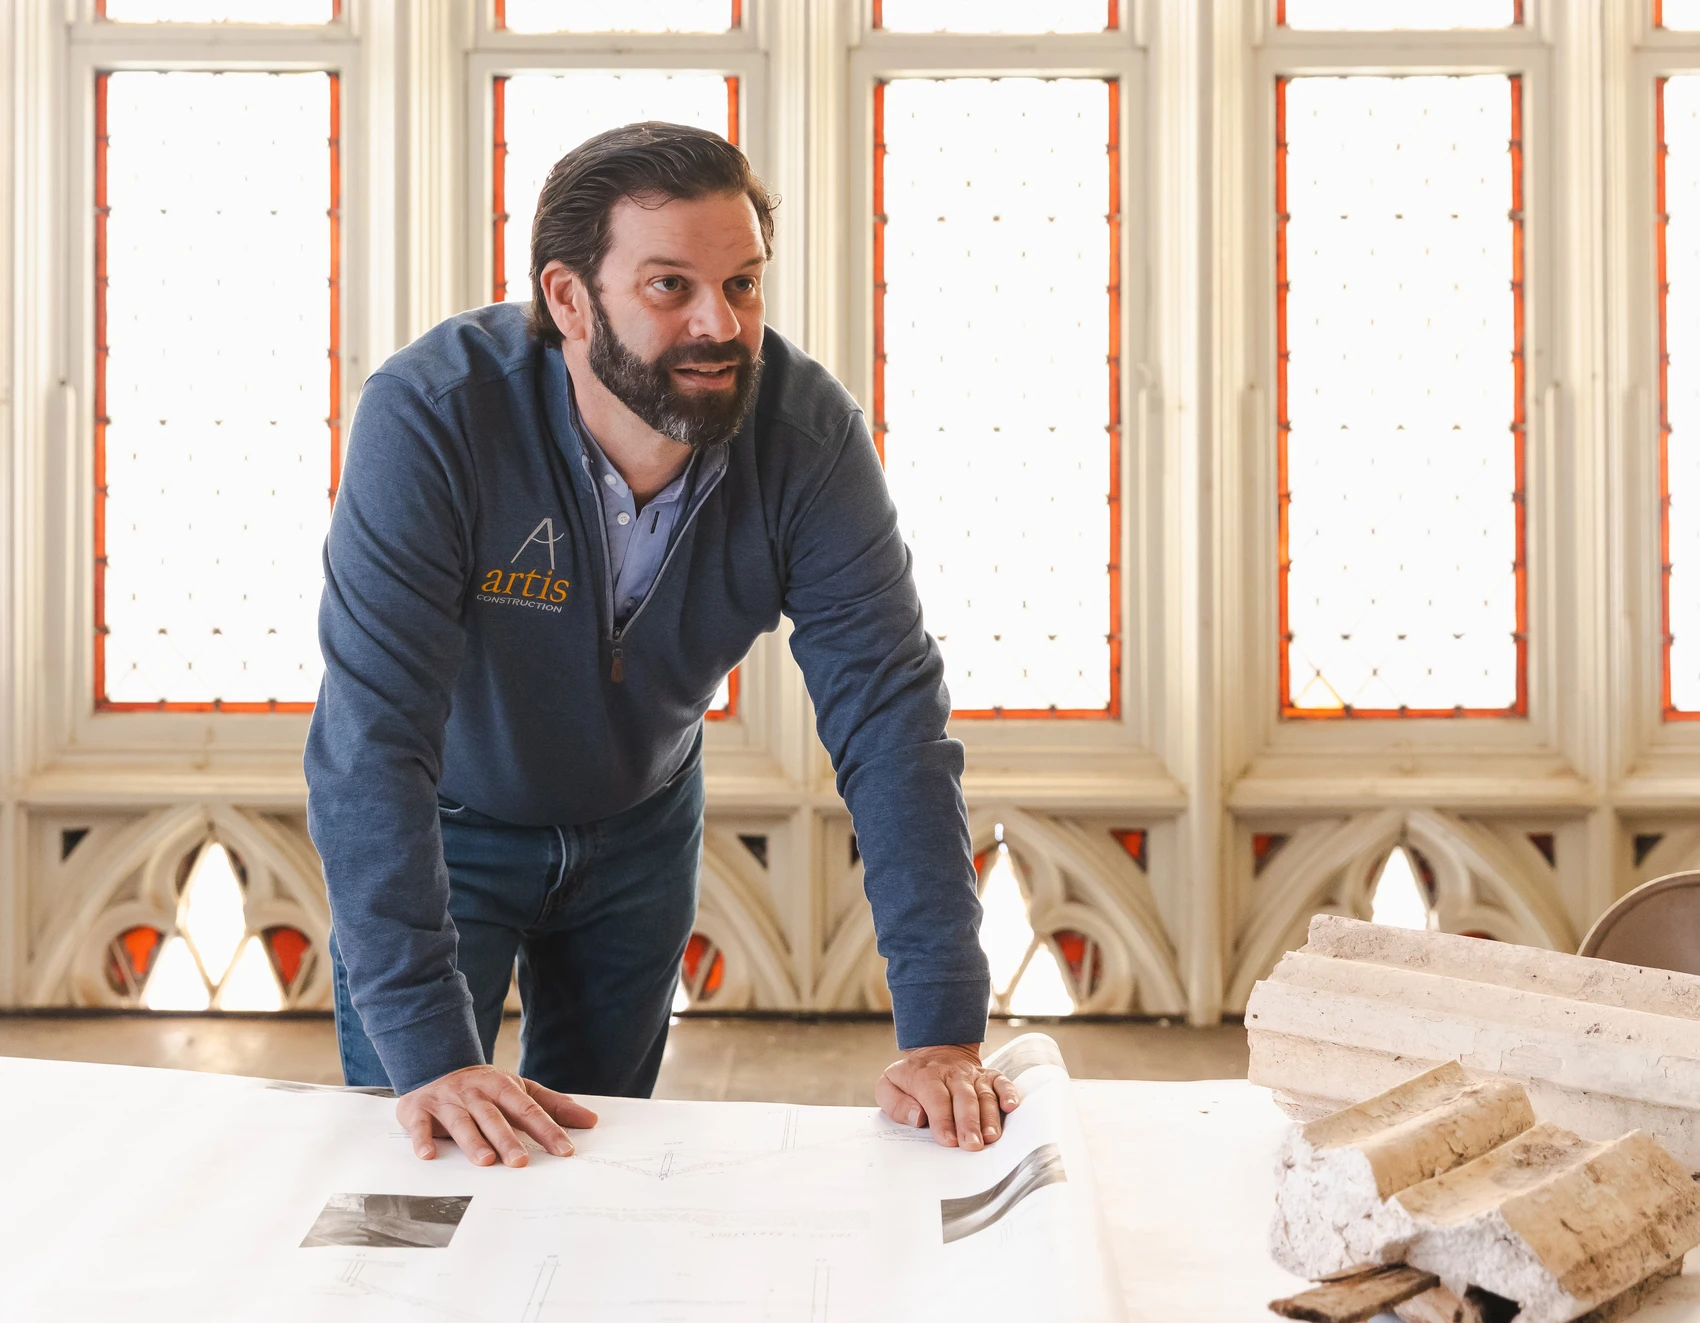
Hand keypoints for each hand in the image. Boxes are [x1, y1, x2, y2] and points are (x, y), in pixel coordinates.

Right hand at [396, 1064, 597, 1166]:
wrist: (434, 1065)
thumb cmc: (484, 1087)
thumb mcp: (519, 1089)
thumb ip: (553, 1105)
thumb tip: (591, 1120)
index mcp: (502, 1087)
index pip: (529, 1109)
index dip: (547, 1129)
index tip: (565, 1150)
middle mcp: (475, 1093)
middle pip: (494, 1117)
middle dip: (507, 1139)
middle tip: (520, 1161)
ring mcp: (447, 1101)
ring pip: (462, 1123)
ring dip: (472, 1141)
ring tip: (485, 1161)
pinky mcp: (419, 1110)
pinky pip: (420, 1126)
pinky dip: (422, 1140)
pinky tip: (428, 1155)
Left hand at [875, 1044, 1019, 1150]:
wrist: (936, 1049)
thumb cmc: (911, 1077)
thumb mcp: (889, 1085)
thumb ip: (896, 1104)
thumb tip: (917, 1118)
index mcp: (926, 1076)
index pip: (936, 1098)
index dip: (942, 1119)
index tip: (947, 1140)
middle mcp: (953, 1075)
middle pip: (963, 1098)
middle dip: (968, 1123)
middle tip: (972, 1145)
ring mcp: (973, 1075)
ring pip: (984, 1095)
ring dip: (989, 1116)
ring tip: (991, 1137)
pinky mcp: (990, 1076)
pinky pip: (1003, 1082)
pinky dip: (1009, 1093)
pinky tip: (1012, 1107)